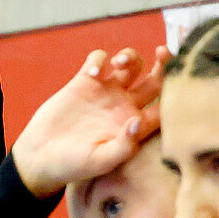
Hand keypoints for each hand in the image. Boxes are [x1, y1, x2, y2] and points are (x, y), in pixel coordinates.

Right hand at [11, 47, 165, 197]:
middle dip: (163, 63)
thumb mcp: (100, 161)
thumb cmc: (72, 165)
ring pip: (129, 64)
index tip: (178, 79)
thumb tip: (138, 122)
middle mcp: (124, 105)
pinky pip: (98, 60)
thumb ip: (123, 146)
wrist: (40, 157)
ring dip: (130, 56)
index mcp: (136, 125)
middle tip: (161, 52)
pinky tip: (93, 73)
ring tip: (119, 62)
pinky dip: (99, 60)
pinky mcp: (83, 83)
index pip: (167, 105)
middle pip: (155, 78)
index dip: (177, 90)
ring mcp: (104, 92)